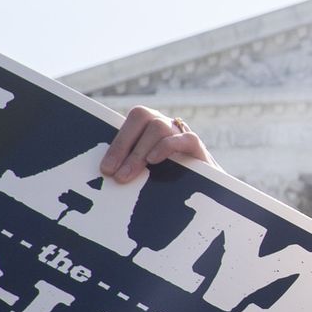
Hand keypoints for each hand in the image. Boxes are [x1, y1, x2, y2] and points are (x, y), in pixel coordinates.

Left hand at [99, 105, 217, 183]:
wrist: (206, 195)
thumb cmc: (169, 184)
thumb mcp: (146, 173)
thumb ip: (129, 166)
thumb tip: (106, 173)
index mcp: (149, 128)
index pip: (132, 121)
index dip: (117, 143)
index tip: (106, 168)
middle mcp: (166, 125)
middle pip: (143, 116)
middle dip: (124, 145)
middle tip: (115, 174)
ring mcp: (182, 134)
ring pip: (159, 127)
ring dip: (139, 152)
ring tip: (129, 175)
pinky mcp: (199, 148)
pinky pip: (185, 138)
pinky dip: (166, 147)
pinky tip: (154, 162)